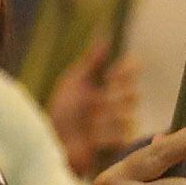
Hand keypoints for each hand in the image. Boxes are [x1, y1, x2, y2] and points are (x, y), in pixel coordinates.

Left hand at [48, 48, 144, 175]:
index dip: (126, 72)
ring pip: (126, 117)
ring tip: (90, 124)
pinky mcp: (117, 146)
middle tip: (99, 103)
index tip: (117, 72)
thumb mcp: (74, 83)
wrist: (53, 142)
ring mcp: (118, 127)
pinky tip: (92, 140)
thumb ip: (91, 62)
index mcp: (107, 88)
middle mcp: (116, 106)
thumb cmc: (61, 112)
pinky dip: (104, 136)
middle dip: (116, 99)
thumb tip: (106, 38)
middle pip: (132, 96)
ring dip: (106, 120)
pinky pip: (121, 137)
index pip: (125, 75)